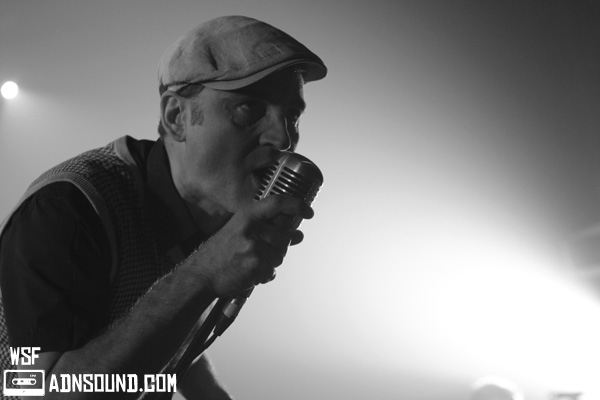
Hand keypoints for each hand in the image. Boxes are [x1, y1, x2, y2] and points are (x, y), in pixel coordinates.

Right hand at [191, 195, 312, 296]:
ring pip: (280, 256)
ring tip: (250, 263)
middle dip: (279, 248)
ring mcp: (253, 246)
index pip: (278, 203)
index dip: (297, 205)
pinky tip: (249, 273)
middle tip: (261, 253)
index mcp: (247, 215)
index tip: (308, 212)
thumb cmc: (221, 253)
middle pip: (285, 236)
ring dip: (270, 263)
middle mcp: (251, 227)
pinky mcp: (254, 264)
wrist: (201, 274)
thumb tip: (298, 234)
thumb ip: (268, 229)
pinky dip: (264, 275)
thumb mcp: (240, 231)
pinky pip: (272, 271)